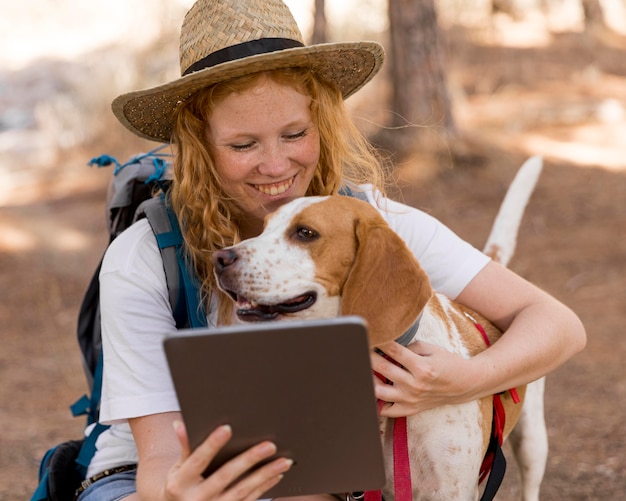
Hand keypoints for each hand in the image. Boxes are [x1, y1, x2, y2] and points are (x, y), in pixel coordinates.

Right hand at [165, 421, 292, 499]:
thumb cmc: (181, 486)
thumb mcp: (177, 469)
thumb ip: (185, 447)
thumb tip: (180, 423)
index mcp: (180, 483)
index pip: (198, 460)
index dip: (211, 444)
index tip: (227, 428)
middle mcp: (196, 499)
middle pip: (225, 476)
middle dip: (249, 459)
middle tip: (270, 445)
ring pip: (242, 491)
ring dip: (265, 475)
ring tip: (283, 461)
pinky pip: (248, 500)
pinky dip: (264, 487)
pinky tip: (276, 475)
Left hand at [370, 340, 477, 416]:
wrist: (463, 384)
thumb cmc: (446, 363)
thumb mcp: (431, 348)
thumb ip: (409, 346)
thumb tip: (388, 345)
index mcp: (422, 367)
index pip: (394, 351)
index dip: (380, 341)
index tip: (370, 334)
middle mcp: (415, 385)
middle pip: (383, 368)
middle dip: (368, 356)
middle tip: (359, 348)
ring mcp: (411, 399)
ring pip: (379, 391)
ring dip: (368, 378)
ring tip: (362, 369)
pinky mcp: (410, 410)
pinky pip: (387, 410)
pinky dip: (376, 402)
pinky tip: (369, 391)